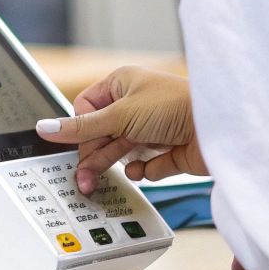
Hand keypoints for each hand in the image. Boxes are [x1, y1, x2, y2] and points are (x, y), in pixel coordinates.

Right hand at [34, 66, 206, 195]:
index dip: (81, 129)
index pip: (87, 108)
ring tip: (96, 184)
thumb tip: (44, 128)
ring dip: (110, 166)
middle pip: (101, 133)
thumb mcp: (120, 115)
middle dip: (92, 155)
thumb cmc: (178, 106)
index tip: (77, 146)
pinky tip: (139, 171)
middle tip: (83, 178)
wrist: (224, 128)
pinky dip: (140, 171)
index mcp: (122, 85)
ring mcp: (153, 129)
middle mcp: (136, 105)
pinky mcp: (169, 151)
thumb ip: (81, 127)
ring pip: (120, 151)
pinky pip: (145, 165)